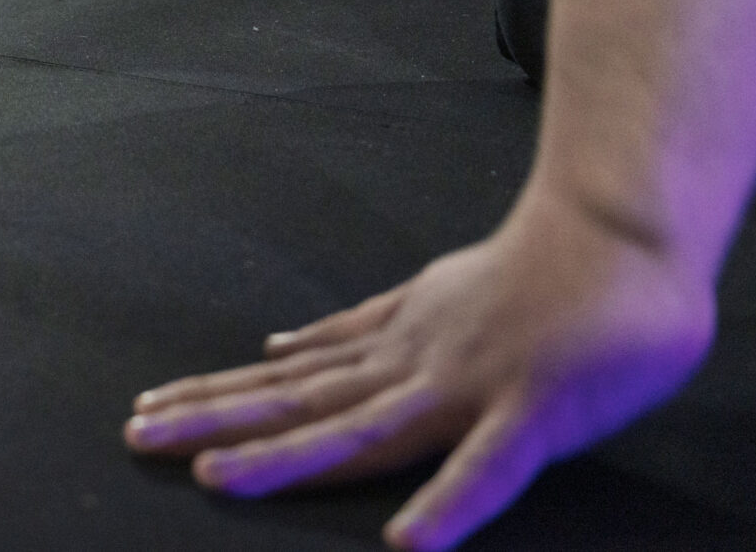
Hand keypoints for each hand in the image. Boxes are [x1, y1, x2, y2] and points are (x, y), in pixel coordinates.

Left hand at [124, 196, 714, 548]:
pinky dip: (448, 505)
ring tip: (214, 478)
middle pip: (298, 403)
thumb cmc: (532, 273)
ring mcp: (468, 388)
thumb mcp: (423, 297)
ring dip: (285, 457)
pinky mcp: (535, 412)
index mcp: (389, 347)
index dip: (215, 395)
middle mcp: (411, 367)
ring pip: (360, 431)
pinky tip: (408, 544)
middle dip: (215, 423)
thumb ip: (354, 330)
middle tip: (136, 436)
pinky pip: (489, 469)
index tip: (147, 407)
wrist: (619, 234)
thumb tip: (280, 346)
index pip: (285, 379)